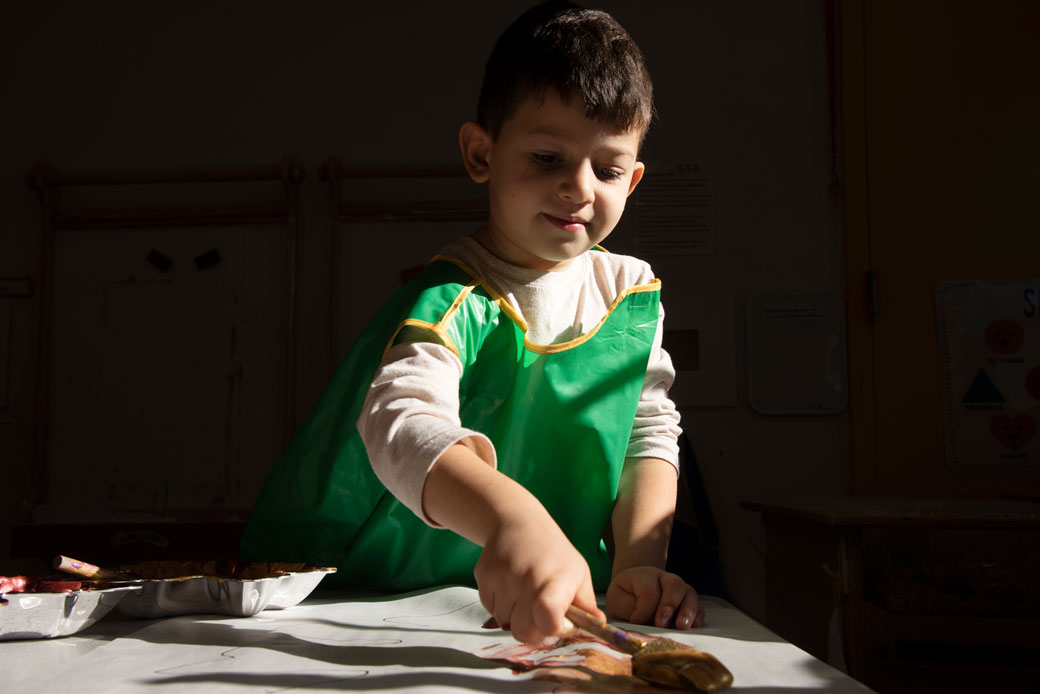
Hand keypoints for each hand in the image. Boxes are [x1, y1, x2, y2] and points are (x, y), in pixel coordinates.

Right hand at [475, 510, 603, 644]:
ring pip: (505, 622)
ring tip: (525, 593)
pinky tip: (510, 585)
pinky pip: (490, 609)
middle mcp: (526, 579)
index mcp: (555, 579)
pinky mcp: (483, 576)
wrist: (517, 522)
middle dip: (534, 632)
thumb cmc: (553, 552)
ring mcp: (502, 578)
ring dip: (516, 616)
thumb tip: (598, 626)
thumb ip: (586, 604)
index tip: (563, 622)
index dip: (556, 630)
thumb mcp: (578, 572)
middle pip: (523, 632)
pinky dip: (501, 605)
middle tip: (541, 616)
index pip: (548, 619)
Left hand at [606, 566, 703, 628]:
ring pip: (690, 593)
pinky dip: (698, 616)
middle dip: (669, 605)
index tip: (635, 621)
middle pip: (674, 585)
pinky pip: (699, 606)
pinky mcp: (688, 602)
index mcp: (645, 576)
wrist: (634, 591)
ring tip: (682, 627)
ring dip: (687, 611)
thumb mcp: (617, 600)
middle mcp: (665, 579)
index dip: (643, 609)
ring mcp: (679, 590)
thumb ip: (628, 608)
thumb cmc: (625, 597)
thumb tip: (643, 622)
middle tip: (661, 624)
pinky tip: (694, 626)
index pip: (649, 590)